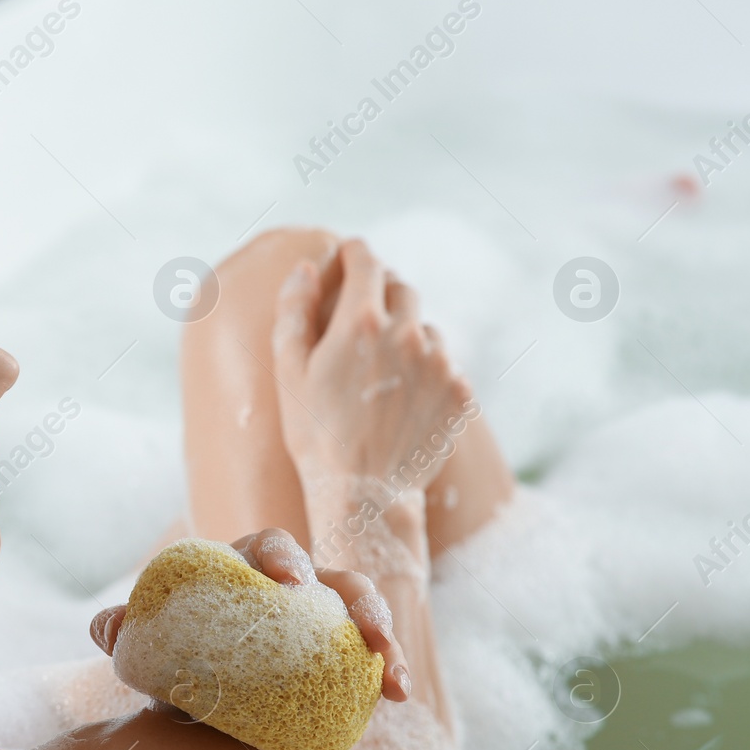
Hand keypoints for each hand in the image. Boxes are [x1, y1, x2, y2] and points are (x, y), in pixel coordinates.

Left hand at [88, 528, 410, 749]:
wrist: (189, 687)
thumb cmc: (173, 642)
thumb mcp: (148, 637)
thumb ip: (124, 627)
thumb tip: (109, 629)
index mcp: (250, 566)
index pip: (274, 545)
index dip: (286, 557)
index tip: (292, 582)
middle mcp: (297, 593)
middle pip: (342, 586)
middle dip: (365, 609)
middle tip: (373, 639)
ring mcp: (322, 633)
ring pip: (365, 634)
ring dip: (388, 659)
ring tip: (397, 691)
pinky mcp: (332, 676)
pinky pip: (352, 695)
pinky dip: (348, 729)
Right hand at [272, 238, 472, 493]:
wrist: (365, 496)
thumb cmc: (315, 436)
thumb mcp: (288, 372)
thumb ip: (294, 311)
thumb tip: (306, 268)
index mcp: (362, 322)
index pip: (367, 261)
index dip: (354, 253)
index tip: (348, 255)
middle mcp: (410, 334)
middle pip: (401, 288)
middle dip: (381, 293)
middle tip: (361, 317)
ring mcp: (441, 363)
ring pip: (426, 329)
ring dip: (407, 336)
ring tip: (381, 373)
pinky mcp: (461, 392)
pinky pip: (445, 366)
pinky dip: (426, 373)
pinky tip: (402, 401)